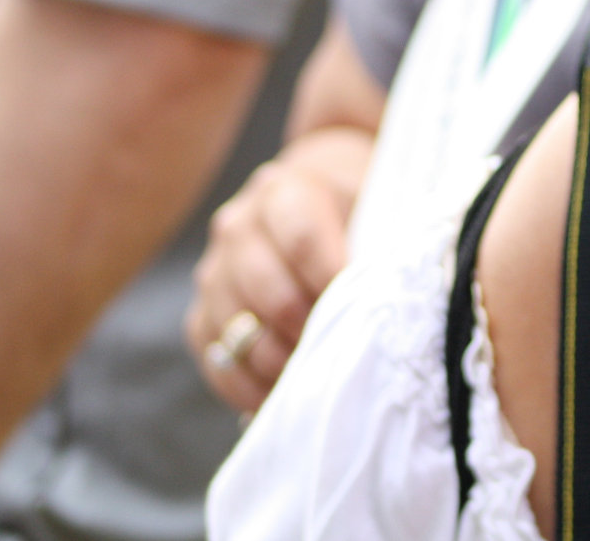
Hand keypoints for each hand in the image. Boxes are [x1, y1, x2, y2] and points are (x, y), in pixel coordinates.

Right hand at [185, 131, 363, 412]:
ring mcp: (214, 271)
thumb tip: (387, 298)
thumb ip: (380, 240)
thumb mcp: (377, 202)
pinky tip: (283, 398)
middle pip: (267, 287)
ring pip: (238, 326)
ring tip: (319, 377)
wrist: (321, 195)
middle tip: (344, 350)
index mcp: (284, 190)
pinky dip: (249, 385)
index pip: (300, 237)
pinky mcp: (201, 313)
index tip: (364, 309)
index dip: (332, 278)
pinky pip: (216, 357)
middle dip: (310, 326)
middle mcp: (239, 227)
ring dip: (281, 360)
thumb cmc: (359, 204)